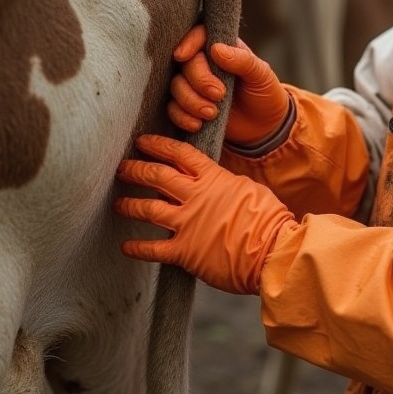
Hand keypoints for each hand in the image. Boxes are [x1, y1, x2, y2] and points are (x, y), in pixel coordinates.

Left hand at [114, 134, 296, 293]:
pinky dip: (136, 248)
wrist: (274, 252)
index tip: (143, 141)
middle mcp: (196, 197)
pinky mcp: (185, 252)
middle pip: (157, 175)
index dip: (158, 145)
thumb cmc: (270, 221)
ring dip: (129, 204)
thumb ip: (227, 184)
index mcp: (214, 178)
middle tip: (122, 168)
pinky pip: (152, 248)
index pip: (179, 154)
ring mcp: (188, 223)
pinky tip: (126, 247)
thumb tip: (218, 181)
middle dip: (135, 169)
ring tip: (119, 203)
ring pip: (148, 208)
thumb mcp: (250, 190)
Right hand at [167, 25, 290, 145]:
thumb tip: (216, 49)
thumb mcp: (262, 75)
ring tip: (212, 113)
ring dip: (190, 101)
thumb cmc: (265, 93)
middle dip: (198, 81)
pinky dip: (182, 117)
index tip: (182, 56)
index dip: (187, 43)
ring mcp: (194, 85)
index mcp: (222, 47)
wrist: (264, 126)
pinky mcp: (189, 107)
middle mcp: (204, 63)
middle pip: (185, 64)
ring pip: (176, 86)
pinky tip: (198, 124)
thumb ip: (243, 60)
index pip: (198, 35)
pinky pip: (172, 108)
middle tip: (219, 95)